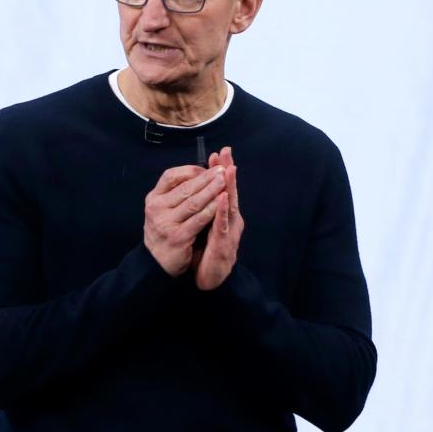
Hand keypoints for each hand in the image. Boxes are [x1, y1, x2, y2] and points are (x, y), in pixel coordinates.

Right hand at [144, 163, 227, 276]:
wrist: (156, 262)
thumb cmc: (165, 231)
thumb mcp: (163, 209)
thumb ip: (176, 193)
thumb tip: (199, 173)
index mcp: (153, 198)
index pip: (170, 176)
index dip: (190, 170)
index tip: (207, 168)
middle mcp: (156, 208)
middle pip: (185, 188)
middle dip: (206, 178)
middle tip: (222, 170)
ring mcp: (166, 223)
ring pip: (194, 202)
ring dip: (211, 191)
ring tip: (225, 182)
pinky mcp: (178, 236)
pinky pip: (199, 219)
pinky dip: (212, 209)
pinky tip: (222, 203)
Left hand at [191, 146, 243, 289]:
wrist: (213, 280)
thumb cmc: (209, 253)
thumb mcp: (207, 228)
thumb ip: (207, 211)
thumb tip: (202, 192)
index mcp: (225, 215)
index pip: (223, 189)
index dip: (222, 171)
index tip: (218, 153)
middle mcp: (230, 221)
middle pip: (230, 192)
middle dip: (227, 171)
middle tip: (226, 151)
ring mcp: (229, 232)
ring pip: (230, 205)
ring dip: (230, 186)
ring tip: (229, 168)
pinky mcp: (224, 245)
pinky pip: (223, 226)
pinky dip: (222, 211)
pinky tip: (222, 198)